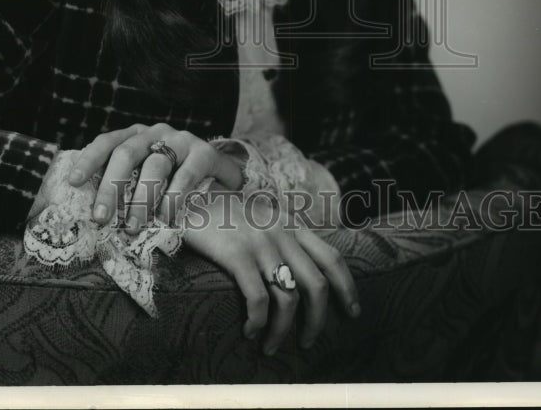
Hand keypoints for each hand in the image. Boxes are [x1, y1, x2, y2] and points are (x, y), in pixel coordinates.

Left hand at [68, 123, 243, 232]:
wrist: (219, 175)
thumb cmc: (172, 180)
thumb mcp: (144, 177)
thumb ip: (123, 187)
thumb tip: (90, 216)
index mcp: (135, 136)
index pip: (107, 142)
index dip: (89, 159)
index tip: (72, 181)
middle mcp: (155, 133)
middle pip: (126, 153)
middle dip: (111, 186)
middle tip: (100, 217)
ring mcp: (181, 140)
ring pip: (155, 165)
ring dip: (141, 199)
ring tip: (133, 227)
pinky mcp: (204, 152)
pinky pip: (186, 174)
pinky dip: (173, 198)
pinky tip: (166, 219)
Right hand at [182, 191, 359, 353]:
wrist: (188, 195)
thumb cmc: (224, 214)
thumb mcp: (263, 218)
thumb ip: (283, 237)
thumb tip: (300, 273)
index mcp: (292, 224)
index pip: (332, 257)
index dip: (347, 288)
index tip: (352, 312)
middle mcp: (282, 233)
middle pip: (317, 284)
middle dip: (318, 320)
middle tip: (308, 341)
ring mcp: (260, 243)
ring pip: (288, 298)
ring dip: (283, 330)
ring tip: (271, 345)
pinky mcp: (237, 255)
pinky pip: (259, 299)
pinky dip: (258, 322)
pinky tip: (249, 331)